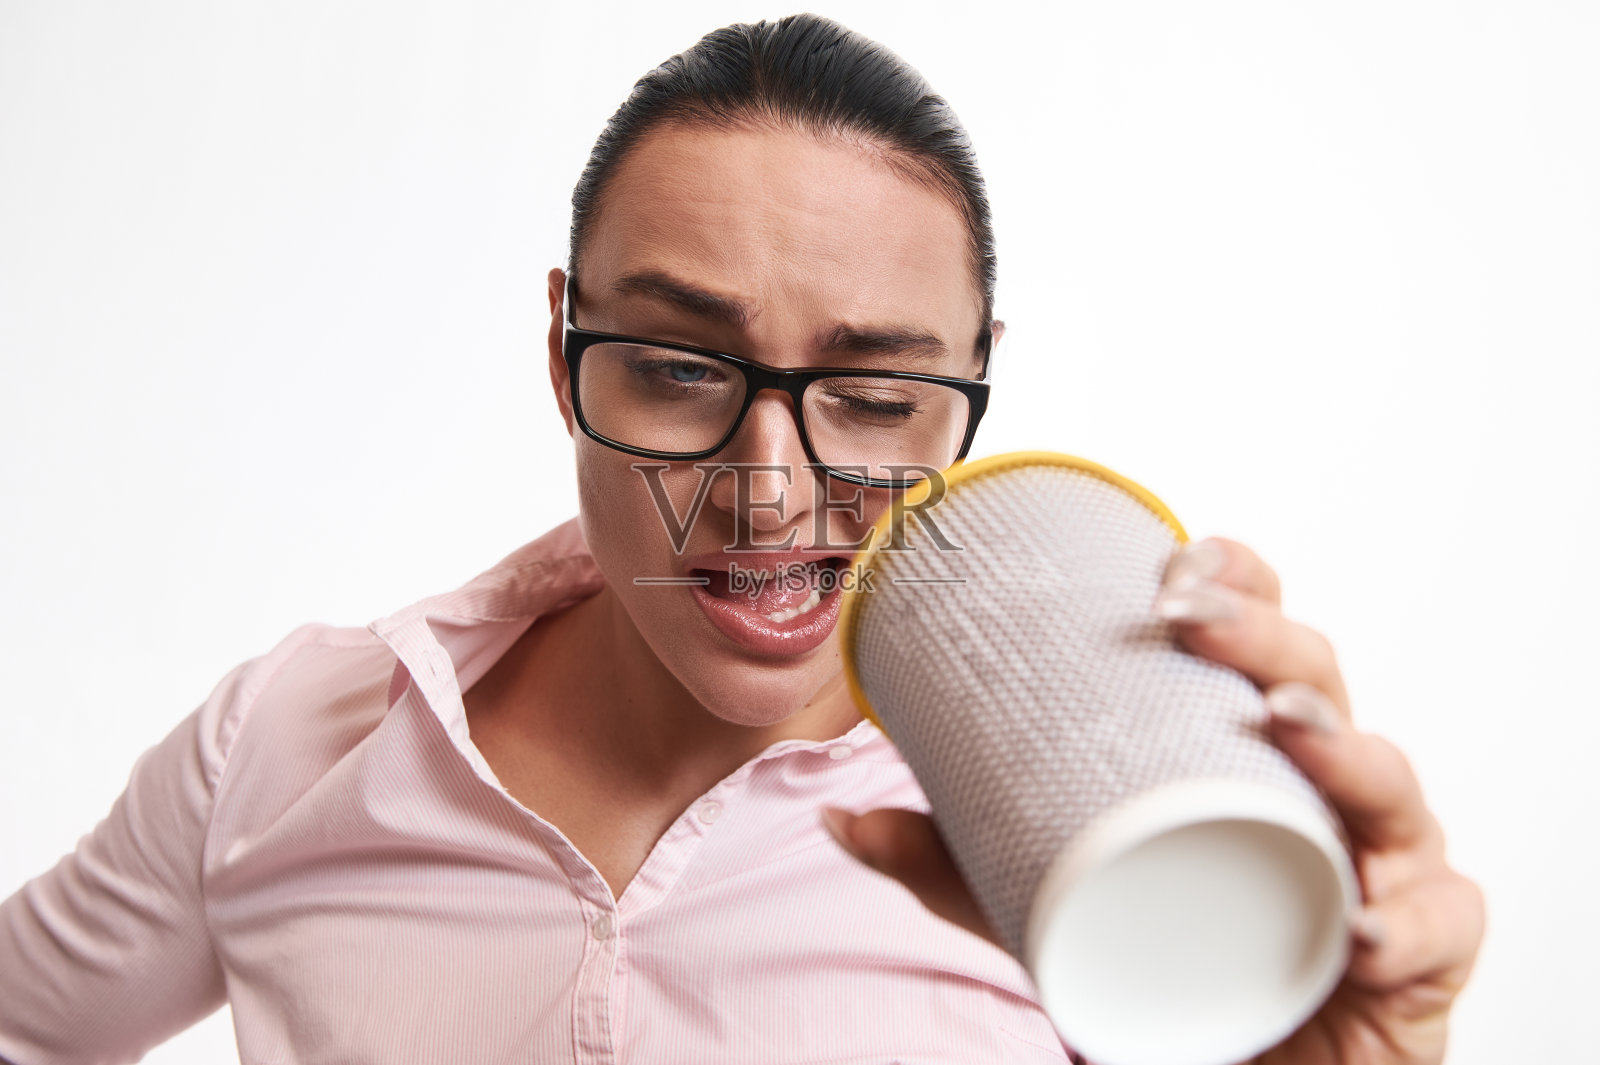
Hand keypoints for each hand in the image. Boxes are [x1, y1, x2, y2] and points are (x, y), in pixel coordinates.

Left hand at [820, 537, 1484, 1064]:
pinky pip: (1436, 923)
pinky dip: (1412, 917)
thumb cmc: (1157, 955)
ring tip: (1283, 729)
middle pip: (1317, 680)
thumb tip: (834, 815)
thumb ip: (945, 861)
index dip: (1229, 580)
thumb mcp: (1037, 901)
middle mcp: (1321, 781)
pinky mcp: (1416, 949)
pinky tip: (1363, 917)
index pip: (1256, 632)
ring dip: (1344, 746)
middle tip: (1188, 621)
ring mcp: (1379, 856)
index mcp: (1242, 742)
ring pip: (1386, 779)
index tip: (1165, 564)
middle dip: (1262, 636)